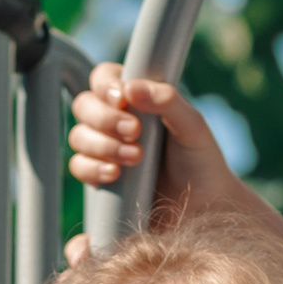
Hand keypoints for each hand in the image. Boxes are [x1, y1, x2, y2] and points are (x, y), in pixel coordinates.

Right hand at [66, 66, 233, 248]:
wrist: (203, 205)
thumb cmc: (200, 159)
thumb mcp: (192, 125)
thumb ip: (167, 101)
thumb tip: (132, 87)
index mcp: (136, 97)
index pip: (104, 78)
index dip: (105, 85)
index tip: (123, 99)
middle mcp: (115, 119)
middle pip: (84, 105)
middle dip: (104, 119)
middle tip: (134, 132)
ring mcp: (104, 148)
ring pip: (79, 136)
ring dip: (102, 145)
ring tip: (135, 158)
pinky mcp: (99, 177)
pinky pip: (79, 167)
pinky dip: (93, 169)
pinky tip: (116, 174)